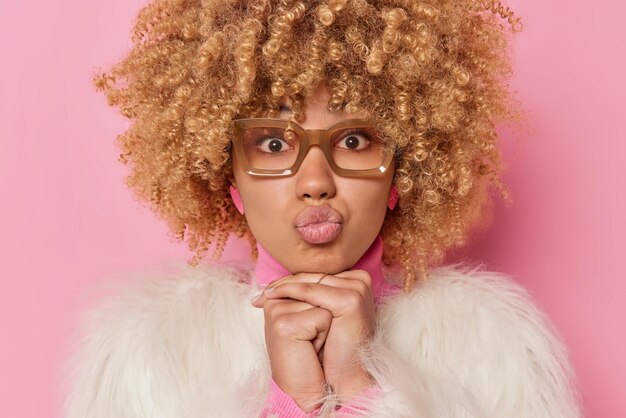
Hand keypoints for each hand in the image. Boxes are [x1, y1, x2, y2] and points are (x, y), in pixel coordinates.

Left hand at [252, 270, 375, 401]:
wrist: (346, 376)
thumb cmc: (334, 349)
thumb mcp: (324, 316)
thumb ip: (313, 296)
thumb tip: (279, 284)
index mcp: (357, 281)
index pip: (318, 275)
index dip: (293, 282)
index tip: (268, 290)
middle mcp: (360, 280)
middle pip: (313, 276)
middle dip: (285, 283)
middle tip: (262, 292)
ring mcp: (357, 289)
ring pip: (310, 281)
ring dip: (283, 286)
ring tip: (264, 295)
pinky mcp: (350, 300)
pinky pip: (311, 291)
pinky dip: (288, 292)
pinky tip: (272, 297)